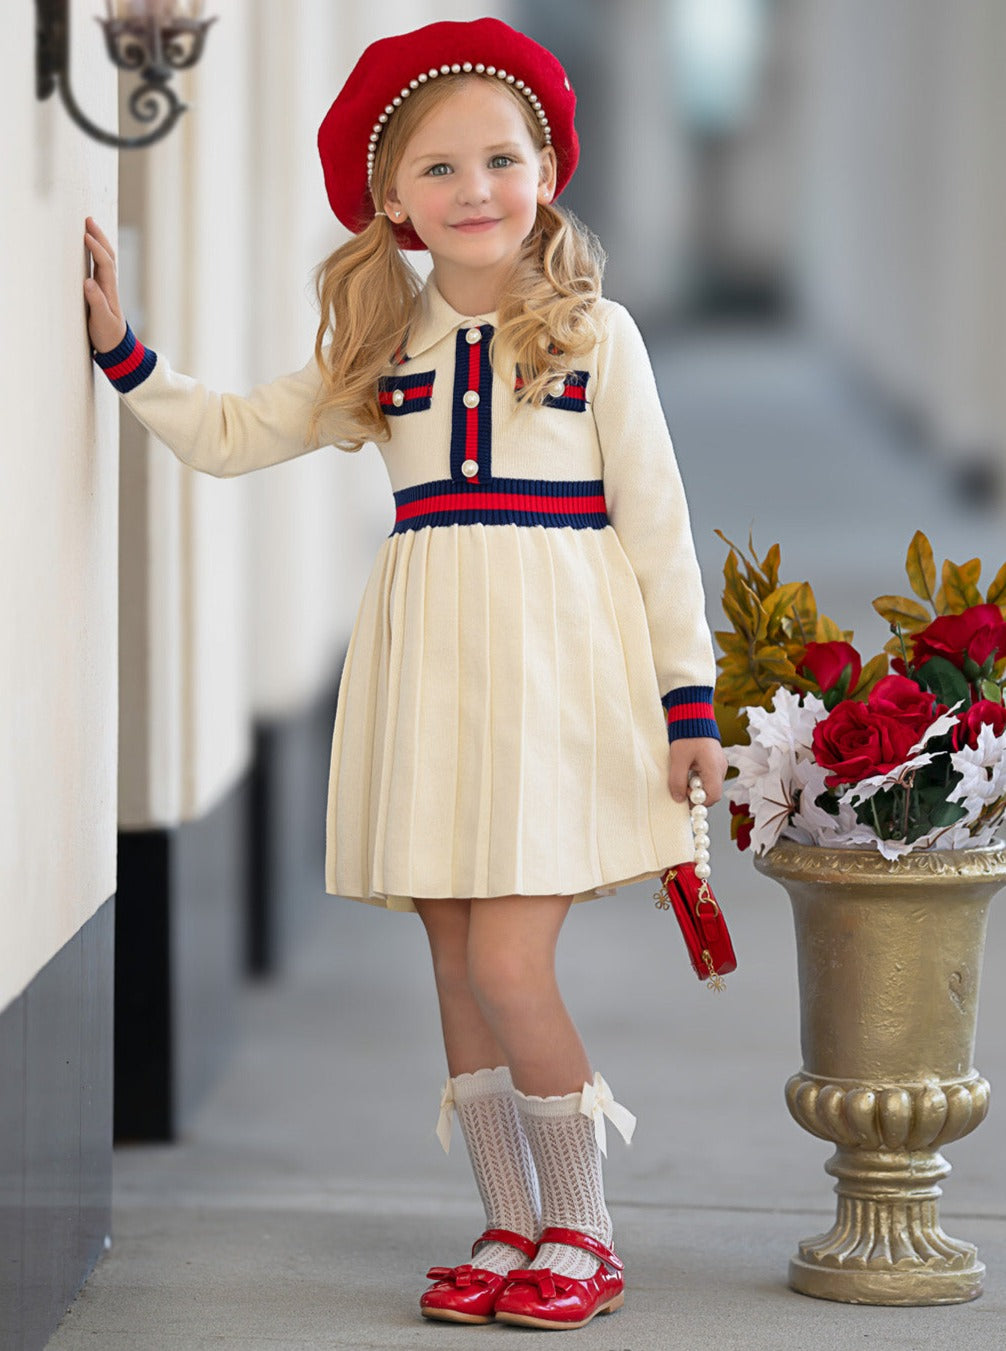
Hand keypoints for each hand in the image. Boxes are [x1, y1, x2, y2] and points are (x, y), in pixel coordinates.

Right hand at [83, 216, 126, 353]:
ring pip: (104, 259)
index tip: (86, 235)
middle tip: (88, 220)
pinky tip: (89, 247)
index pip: (104, 263)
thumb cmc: (108, 335)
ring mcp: (106, 287)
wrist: (117, 346)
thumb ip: (95, 301)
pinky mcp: (101, 290)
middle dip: (99, 237)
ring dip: (98, 241)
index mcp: (109, 290)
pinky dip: (95, 253)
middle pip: (107, 256)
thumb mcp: (101, 321)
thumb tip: (87, 281)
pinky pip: (99, 266)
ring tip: (89, 227)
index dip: (96, 249)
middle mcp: (109, 285)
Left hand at [668, 738, 727, 805]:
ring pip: (709, 785)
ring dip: (695, 785)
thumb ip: (677, 781)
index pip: (713, 796)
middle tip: (681, 785)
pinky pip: (708, 777)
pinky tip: (688, 768)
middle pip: (711, 792)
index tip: (684, 797)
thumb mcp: (678, 760)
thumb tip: (678, 799)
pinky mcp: (714, 762)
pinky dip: (697, 778)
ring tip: (683, 773)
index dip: (698, 802)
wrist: (694, 717)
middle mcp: (721, 768)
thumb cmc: (687, 736)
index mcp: (714, 768)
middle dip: (695, 793)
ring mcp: (719, 765)